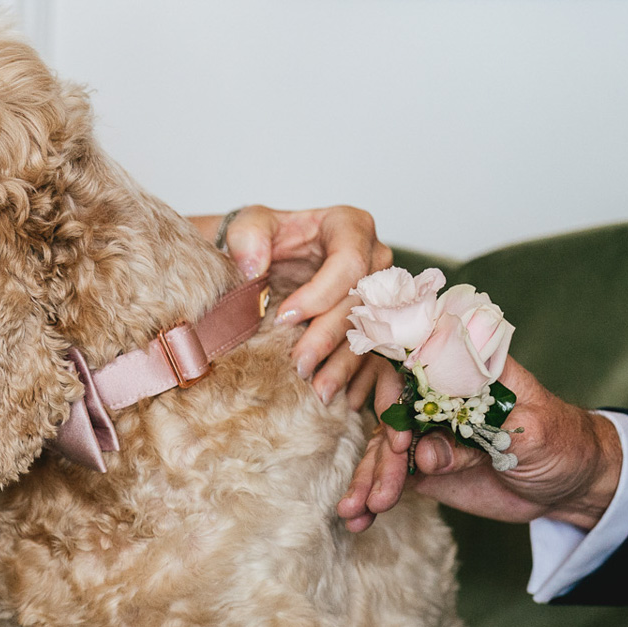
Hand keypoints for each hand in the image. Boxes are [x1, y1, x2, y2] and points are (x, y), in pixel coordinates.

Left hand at [199, 205, 394, 407]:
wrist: (265, 259)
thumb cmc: (264, 239)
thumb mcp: (250, 224)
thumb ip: (248, 236)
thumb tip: (253, 267)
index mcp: (351, 227)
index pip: (350, 262)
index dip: (321, 294)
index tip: (284, 317)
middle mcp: (375, 259)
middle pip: (362, 303)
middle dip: (330, 338)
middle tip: (299, 365)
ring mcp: (380, 294)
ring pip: (373, 334)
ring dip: (347, 366)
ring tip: (320, 393)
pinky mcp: (375, 323)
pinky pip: (378, 354)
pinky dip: (363, 380)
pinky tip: (346, 401)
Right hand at [337, 356, 622, 532]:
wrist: (568, 483)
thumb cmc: (560, 443)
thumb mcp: (534, 433)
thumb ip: (481, 436)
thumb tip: (426, 453)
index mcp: (468, 374)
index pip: (417, 369)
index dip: (397, 400)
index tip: (399, 440)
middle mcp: (439, 398)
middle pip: (392, 415)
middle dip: (380, 456)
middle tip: (381, 491)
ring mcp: (427, 432)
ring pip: (383, 451)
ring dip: (366, 481)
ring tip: (356, 511)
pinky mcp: (421, 464)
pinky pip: (388, 476)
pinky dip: (370, 496)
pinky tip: (358, 517)